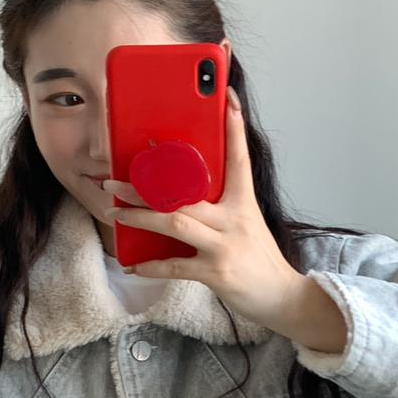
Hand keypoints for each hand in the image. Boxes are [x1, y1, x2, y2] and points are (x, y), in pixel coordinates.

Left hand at [95, 87, 306, 331]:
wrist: (283, 298)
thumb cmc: (260, 260)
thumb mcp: (248, 224)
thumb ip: (222, 206)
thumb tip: (184, 193)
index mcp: (244, 203)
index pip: (239, 158)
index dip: (234, 127)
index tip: (227, 98)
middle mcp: (234, 220)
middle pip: (185, 193)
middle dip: (145, 187)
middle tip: (115, 181)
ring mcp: (225, 246)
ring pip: (175, 223)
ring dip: (140, 218)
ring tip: (116, 214)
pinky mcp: (217, 273)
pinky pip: (175, 266)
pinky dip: (151, 266)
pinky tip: (133, 264)